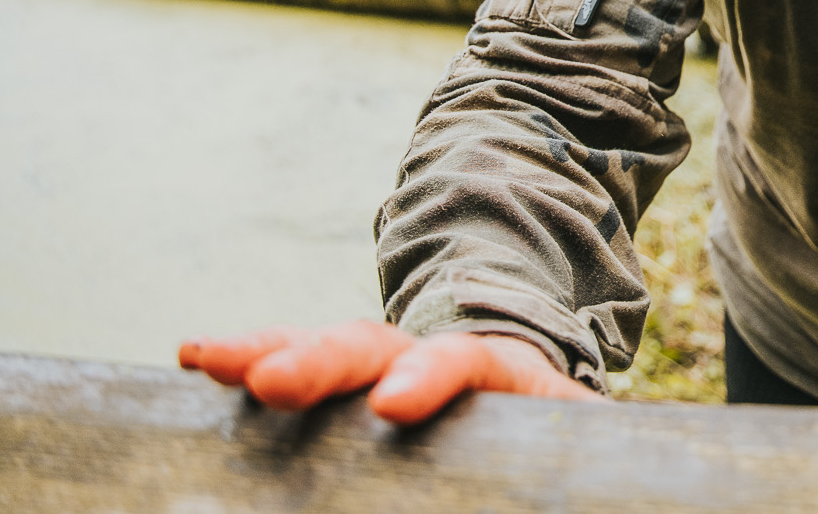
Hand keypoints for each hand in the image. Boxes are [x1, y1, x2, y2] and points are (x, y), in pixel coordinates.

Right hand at [178, 320, 603, 423]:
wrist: (525, 387)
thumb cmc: (544, 434)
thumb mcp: (573, 438)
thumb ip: (576, 453)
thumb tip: (622, 471)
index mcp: (496, 370)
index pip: (465, 362)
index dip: (433, 379)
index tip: (395, 407)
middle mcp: (429, 357)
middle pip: (377, 347)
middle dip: (323, 361)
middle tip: (274, 383)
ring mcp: (381, 363)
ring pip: (324, 348)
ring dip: (267, 353)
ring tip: (208, 359)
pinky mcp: (342, 384)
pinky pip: (290, 367)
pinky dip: (246, 360)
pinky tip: (195, 361)